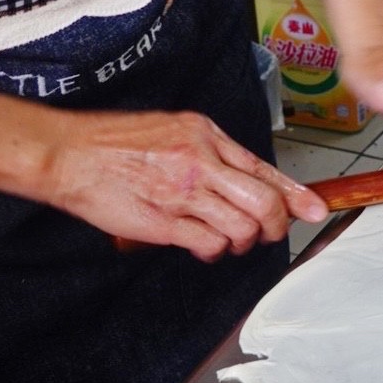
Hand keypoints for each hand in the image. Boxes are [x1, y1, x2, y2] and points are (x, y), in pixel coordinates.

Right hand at [42, 110, 327, 260]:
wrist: (68, 154)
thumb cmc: (115, 144)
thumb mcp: (173, 130)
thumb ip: (211, 152)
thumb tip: (245, 179)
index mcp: (206, 135)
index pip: (265, 169)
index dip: (296, 195)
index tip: (314, 210)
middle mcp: (202, 161)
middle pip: (265, 203)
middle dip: (275, 226)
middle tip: (266, 235)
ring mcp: (185, 192)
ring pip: (243, 228)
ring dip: (241, 243)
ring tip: (224, 239)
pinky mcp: (165, 221)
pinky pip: (211, 244)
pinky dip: (213, 251)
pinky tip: (201, 245)